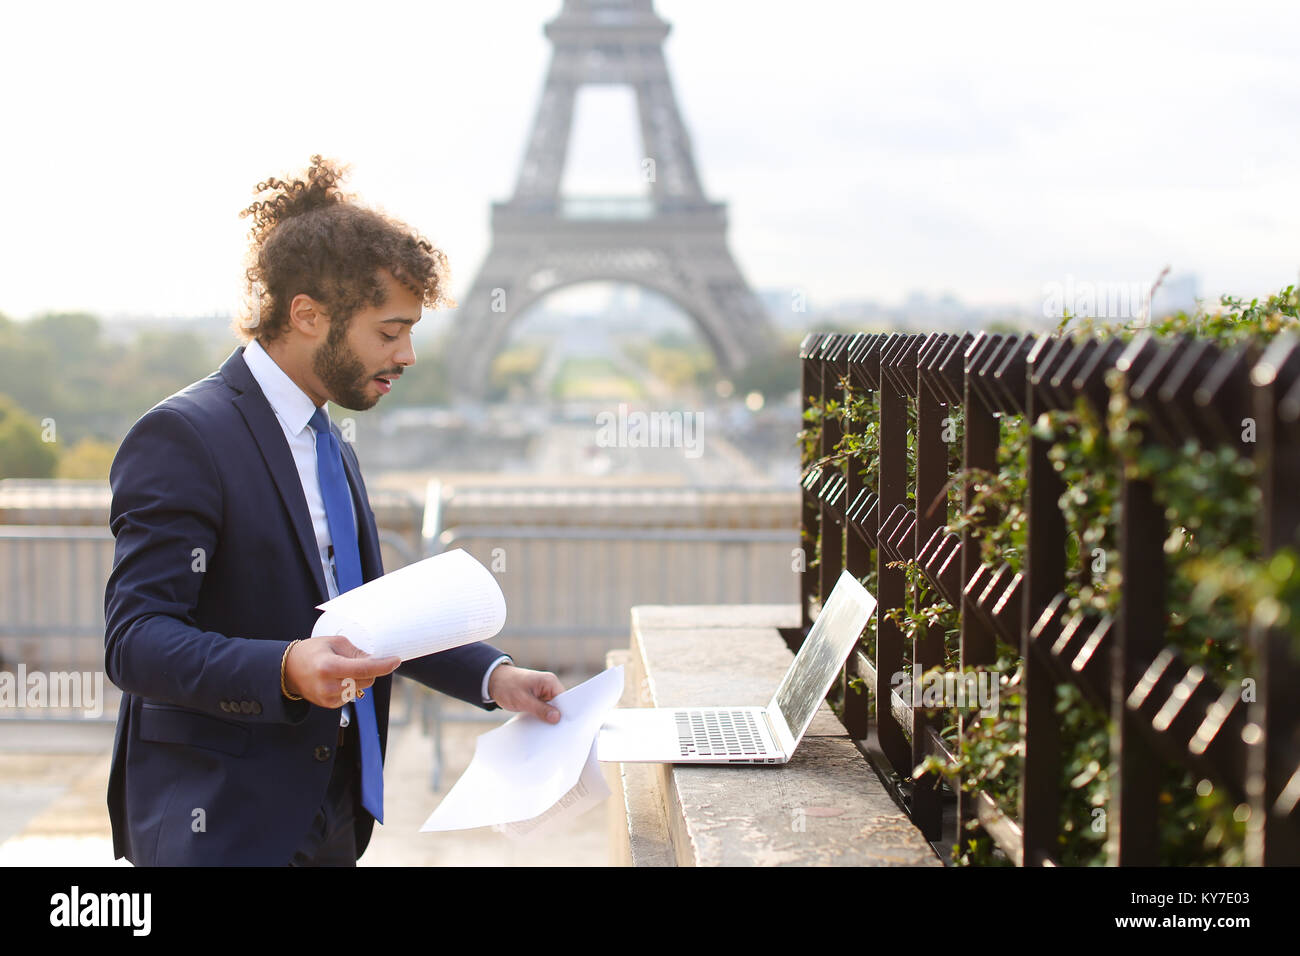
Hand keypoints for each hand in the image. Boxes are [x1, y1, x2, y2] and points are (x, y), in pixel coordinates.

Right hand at [284, 635, 400, 708]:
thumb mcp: (335, 643)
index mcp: (329, 667)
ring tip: (341, 668)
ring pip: (362, 688)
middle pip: (367, 679)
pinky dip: (352, 685)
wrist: (289, 670)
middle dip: (371, 669)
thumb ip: (357, 652)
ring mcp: (329, 698)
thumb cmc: (312, 652)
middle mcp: (329, 686)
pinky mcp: (330, 706)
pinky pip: (352, 695)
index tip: (396, 660)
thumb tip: (376, 661)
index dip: (384, 665)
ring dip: (360, 677)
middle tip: (359, 658)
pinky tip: (338, 679)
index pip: (364, 669)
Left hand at [487, 663, 564, 723]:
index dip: (566, 713)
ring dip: (549, 718)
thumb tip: (557, 718)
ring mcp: (544, 692)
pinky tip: (540, 725)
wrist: (493, 681)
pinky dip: (542, 716)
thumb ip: (540, 709)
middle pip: (560, 705)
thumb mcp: (523, 700)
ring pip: (552, 709)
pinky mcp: (538, 698)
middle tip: (555, 732)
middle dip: (557, 717)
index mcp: (549, 681)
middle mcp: (549, 686)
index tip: (564, 727)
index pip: (565, 699)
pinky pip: (545, 709)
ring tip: (546, 730)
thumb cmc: (507, 686)